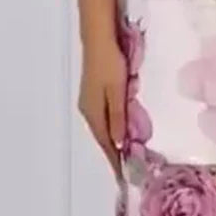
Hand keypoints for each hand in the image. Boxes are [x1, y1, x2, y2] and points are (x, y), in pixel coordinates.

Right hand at [78, 38, 127, 180]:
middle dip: (113, 153)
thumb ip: (118, 117)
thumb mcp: (117, 91)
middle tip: (126, 169)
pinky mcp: (94, 92)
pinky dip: (112, 127)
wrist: (99, 39)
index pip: (105, 142)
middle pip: (102, 136)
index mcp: (93, 112)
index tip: (122, 177)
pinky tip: (118, 130)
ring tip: (124, 155)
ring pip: (103, 127)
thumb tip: (117, 143)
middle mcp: (88, 109)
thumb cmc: (109, 63)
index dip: (114, 159)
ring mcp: (90, 101)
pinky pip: (104, 117)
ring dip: (113, 141)